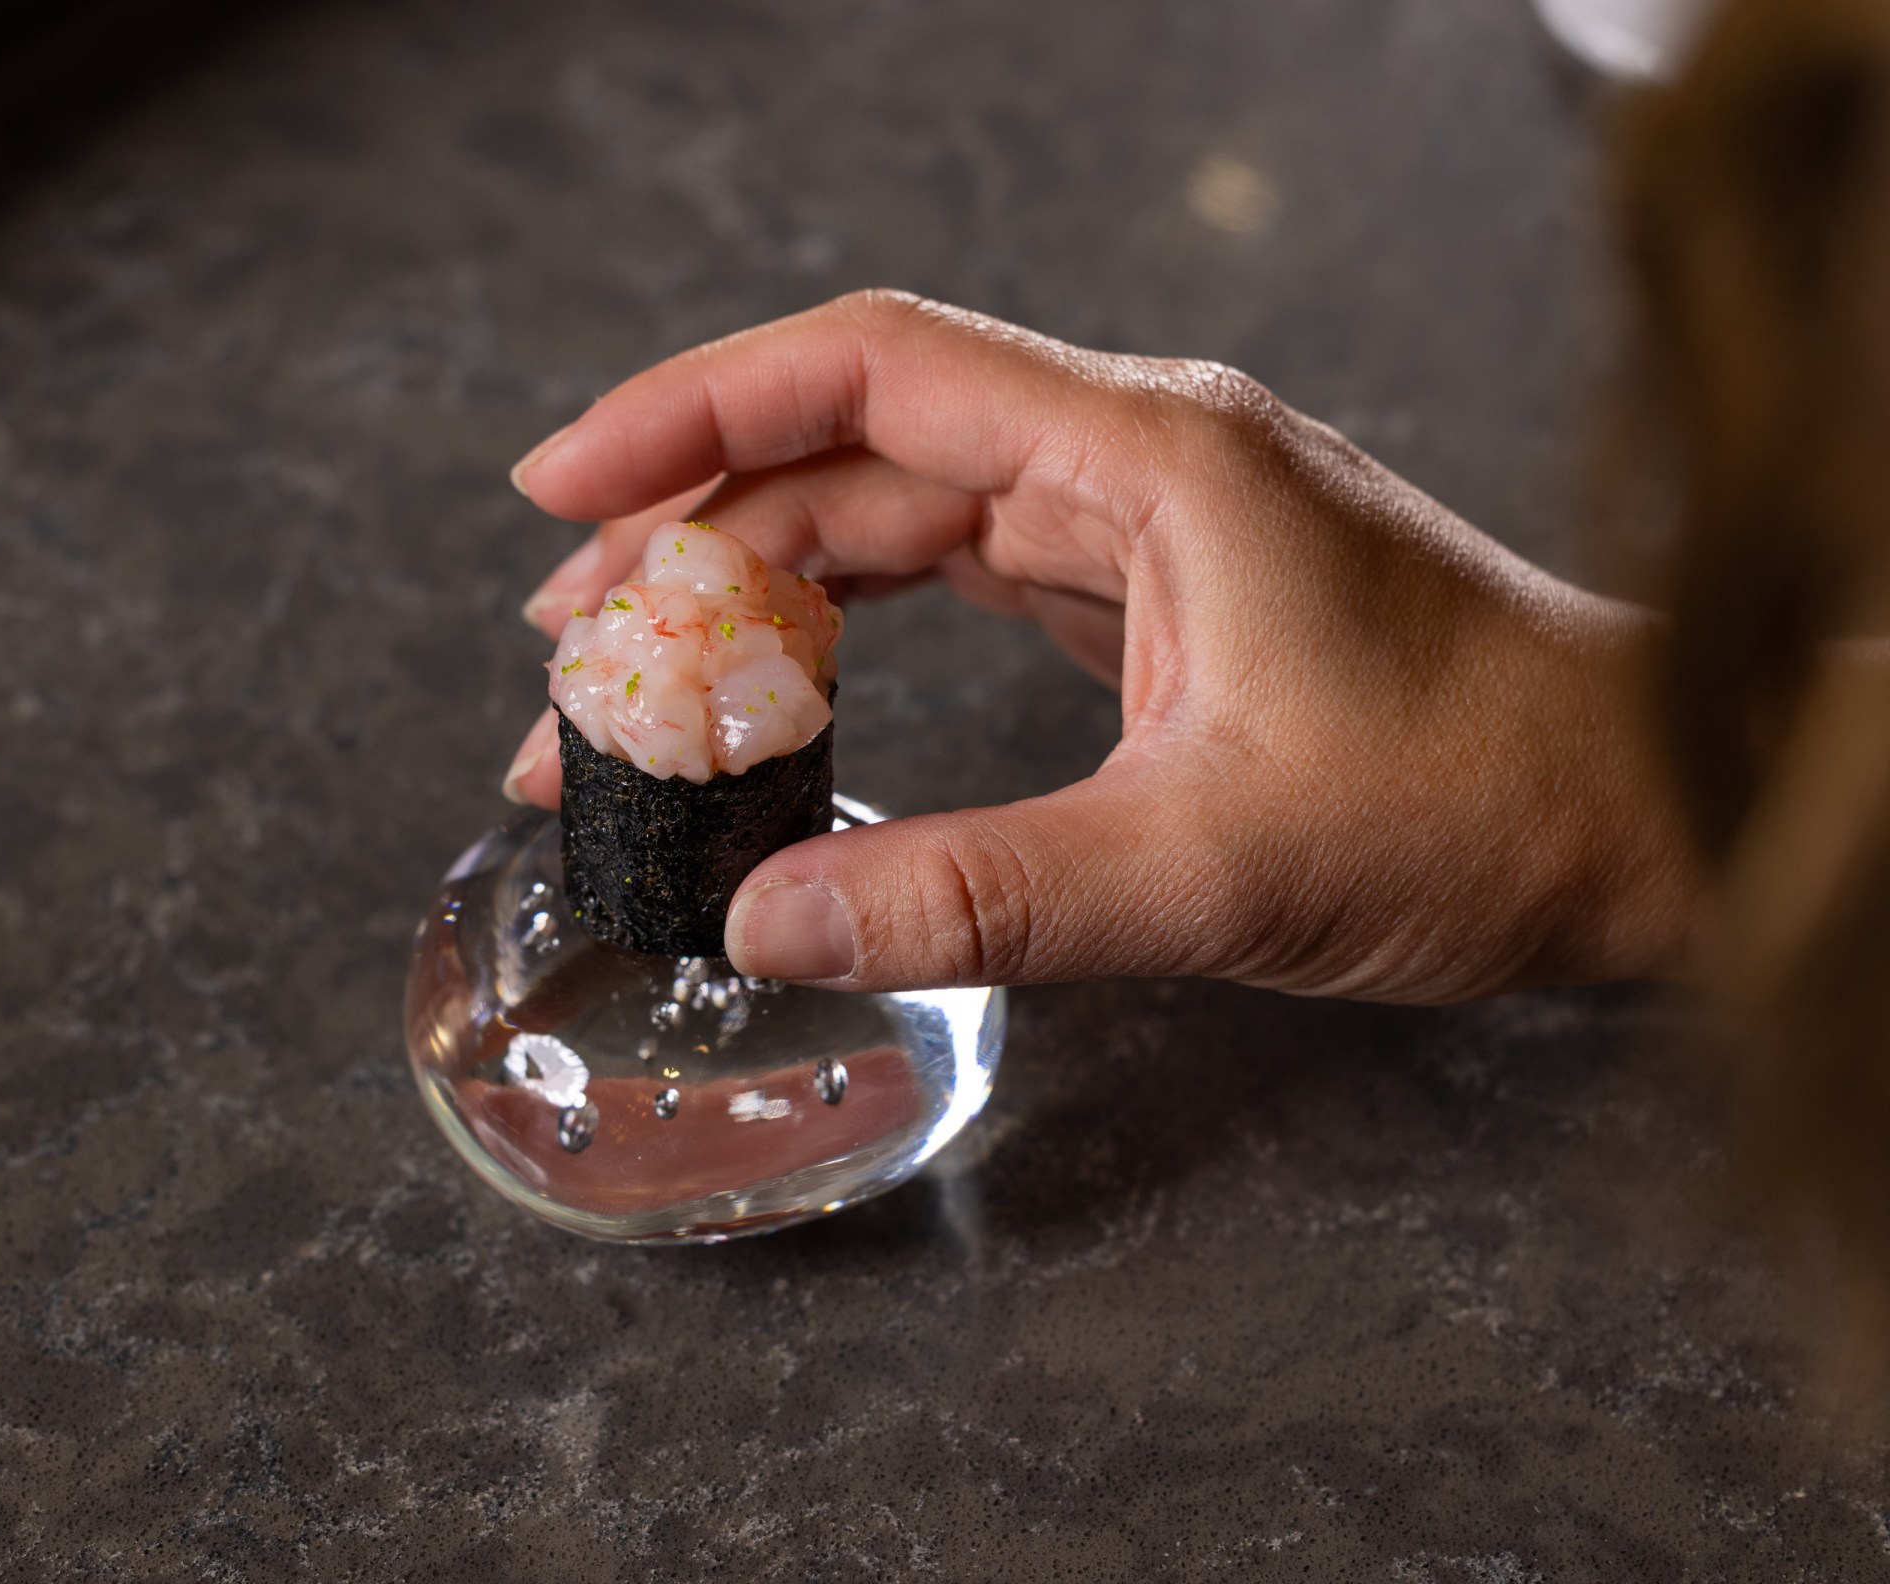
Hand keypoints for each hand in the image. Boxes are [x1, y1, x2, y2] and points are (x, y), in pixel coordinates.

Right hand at [503, 291, 1694, 1002]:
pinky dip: (849, 631)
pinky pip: (957, 582)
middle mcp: (1131, 462)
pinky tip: (780, 693)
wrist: (1650, 818)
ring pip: (895, 517)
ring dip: (758, 592)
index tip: (560, 488)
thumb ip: (981, 893)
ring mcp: (1141, 531)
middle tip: (564, 665)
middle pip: (853, 451)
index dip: (693, 410)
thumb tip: (764, 918)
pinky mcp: (1151, 604)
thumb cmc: (1490, 801)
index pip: (868, 371)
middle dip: (690, 543)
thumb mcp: (1216, 862)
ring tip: (634, 691)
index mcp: (1146, 455)